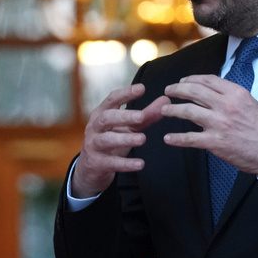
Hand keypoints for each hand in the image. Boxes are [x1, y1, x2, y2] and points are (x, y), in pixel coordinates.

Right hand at [71, 84, 169, 198]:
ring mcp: (93, 145)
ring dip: (125, 139)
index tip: (142, 88)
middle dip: (123, 116)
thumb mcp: (127, 127)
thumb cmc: (111, 140)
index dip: (126, 93)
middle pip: (106, 118)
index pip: (112, 99)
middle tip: (141, 116)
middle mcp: (94, 127)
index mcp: (101, 113)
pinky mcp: (96, 163)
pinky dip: (126, 164)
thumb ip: (146, 115)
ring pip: (107, 140)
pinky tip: (140, 164)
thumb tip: (166, 101)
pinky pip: (111, 163)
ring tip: (143, 139)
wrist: (91, 168)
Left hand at [162, 75, 257, 174]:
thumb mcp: (249, 103)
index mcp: (235, 93)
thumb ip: (230, 97)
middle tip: (167, 91)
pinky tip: (168, 138)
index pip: (207, 80)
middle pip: (193, 91)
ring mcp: (219, 123)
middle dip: (176, 89)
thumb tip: (210, 93)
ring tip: (163, 110)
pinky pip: (189, 138)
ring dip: (172, 110)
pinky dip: (176, 138)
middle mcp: (226, 105)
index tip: (182, 81)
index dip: (190, 79)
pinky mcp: (215, 142)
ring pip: (187, 111)